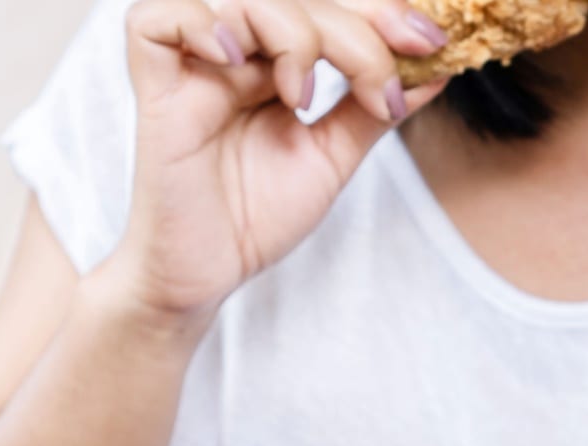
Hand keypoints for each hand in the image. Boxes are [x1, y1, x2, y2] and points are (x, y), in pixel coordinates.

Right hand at [110, 0, 448, 319]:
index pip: (330, 10)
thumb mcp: (332, 157)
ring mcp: (196, 69)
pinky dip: (198, 24)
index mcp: (277, 64)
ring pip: (242, 0)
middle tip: (382, 81)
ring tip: (302, 95)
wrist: (207, 275)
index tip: (430, 43)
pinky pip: (153, 23)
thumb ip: (372, 110)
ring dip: (293, 33)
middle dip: (355, 28)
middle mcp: (238, 56)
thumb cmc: (257, 217)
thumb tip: (434, 70)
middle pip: (297, 0)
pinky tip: (236, 59)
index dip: (380, 13)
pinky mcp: (156, 91)